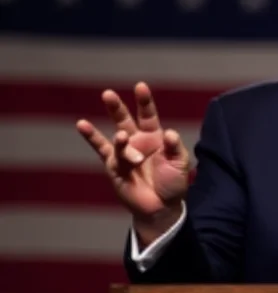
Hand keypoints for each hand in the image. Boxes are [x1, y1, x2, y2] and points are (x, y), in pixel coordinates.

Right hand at [76, 82, 189, 245]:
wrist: (162, 207)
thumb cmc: (173, 182)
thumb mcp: (180, 163)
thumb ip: (175, 148)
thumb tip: (170, 133)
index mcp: (154, 137)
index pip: (148, 115)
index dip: (144, 101)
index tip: (140, 86)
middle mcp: (137, 141)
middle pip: (125, 120)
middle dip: (117, 107)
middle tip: (108, 94)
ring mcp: (124, 153)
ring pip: (117, 138)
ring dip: (120, 138)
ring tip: (122, 137)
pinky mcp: (114, 167)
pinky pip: (103, 151)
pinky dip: (92, 138)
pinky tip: (82, 125)